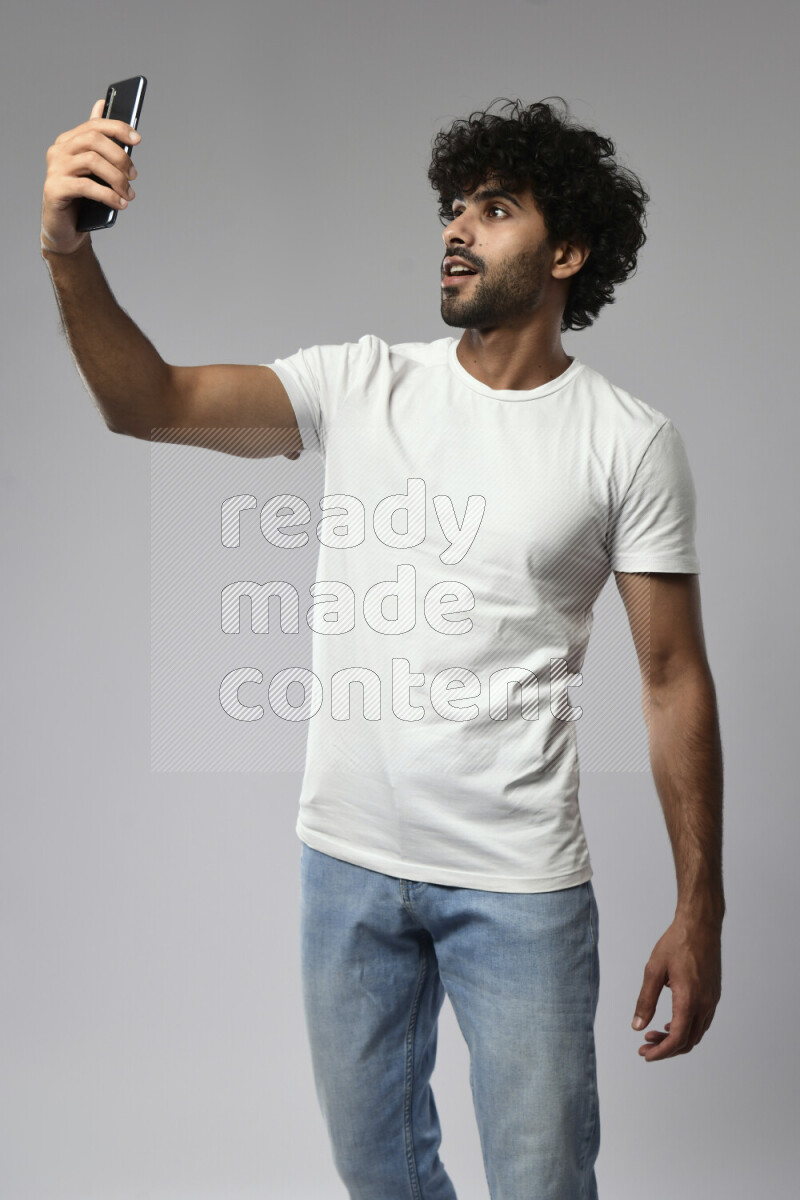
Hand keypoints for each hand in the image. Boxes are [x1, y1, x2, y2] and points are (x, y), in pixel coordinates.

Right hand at [41, 98, 139, 255]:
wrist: (65, 229)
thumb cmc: (82, 198)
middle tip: (134, 176)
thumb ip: (98, 143)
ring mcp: (55, 169)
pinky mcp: (54, 189)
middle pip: (94, 140)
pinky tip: (120, 204)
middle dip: (120, 157)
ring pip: (92, 161)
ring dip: (117, 178)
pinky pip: (86, 186)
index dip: (118, 128)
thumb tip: (102, 105)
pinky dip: (108, 195)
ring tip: (128, 194)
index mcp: (68, 141)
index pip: (94, 125)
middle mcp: (59, 151)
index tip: (138, 140)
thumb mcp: (94, 170)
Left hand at [631, 915, 721, 1060]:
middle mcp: (705, 1004)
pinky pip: (702, 1022)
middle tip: (645, 1046)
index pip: (677, 1039)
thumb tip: (637, 1026)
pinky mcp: (713, 995)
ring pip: (696, 1034)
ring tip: (654, 1034)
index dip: (661, 1052)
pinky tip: (671, 1022)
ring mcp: (712, 1000)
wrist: (700, 925)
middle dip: (666, 1049)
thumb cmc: (676, 943)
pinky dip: (687, 1029)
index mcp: (689, 999)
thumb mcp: (653, 970)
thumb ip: (645, 1000)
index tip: (646, 1055)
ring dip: (676, 1040)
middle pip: (688, 1041)